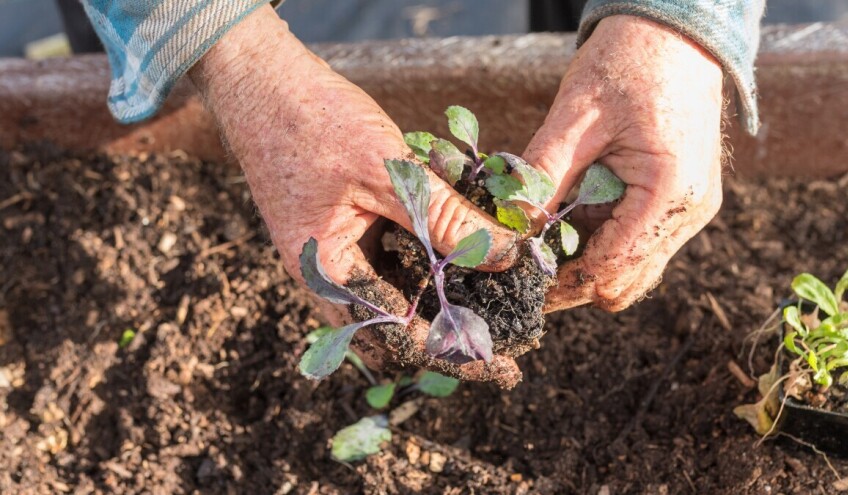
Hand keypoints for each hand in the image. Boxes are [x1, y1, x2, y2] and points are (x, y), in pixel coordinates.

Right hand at [189, 6, 520, 386]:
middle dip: (447, 340)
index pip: (399, 336)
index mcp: (327, 273)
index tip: (503, 367)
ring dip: (435, 305)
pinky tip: (454, 256)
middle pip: (393, 333)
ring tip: (487, 303)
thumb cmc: (313, 122)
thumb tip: (506, 256)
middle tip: (503, 340)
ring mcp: (332, 253)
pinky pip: (385, 265)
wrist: (261, 81)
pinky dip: (422, 268)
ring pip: (391, 301)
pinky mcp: (342, 230)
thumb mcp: (389, 170)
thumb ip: (446, 218)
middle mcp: (326, 275)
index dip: (454, 353)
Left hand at [524, 15, 724, 312]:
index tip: (521, 289)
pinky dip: (605, 237)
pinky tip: (572, 213)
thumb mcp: (574, 116)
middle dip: (574, 279)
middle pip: (624, 281)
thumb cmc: (629, 61)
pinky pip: (640, 239)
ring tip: (544, 236)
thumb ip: (543, 174)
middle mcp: (689, 212)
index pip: (610, 269)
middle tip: (525, 266)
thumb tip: (509, 226)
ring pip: (633, 266)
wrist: (677, 30)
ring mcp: (690, 209)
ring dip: (589, 258)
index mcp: (668, 193)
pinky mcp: (683, 200)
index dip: (562, 285)